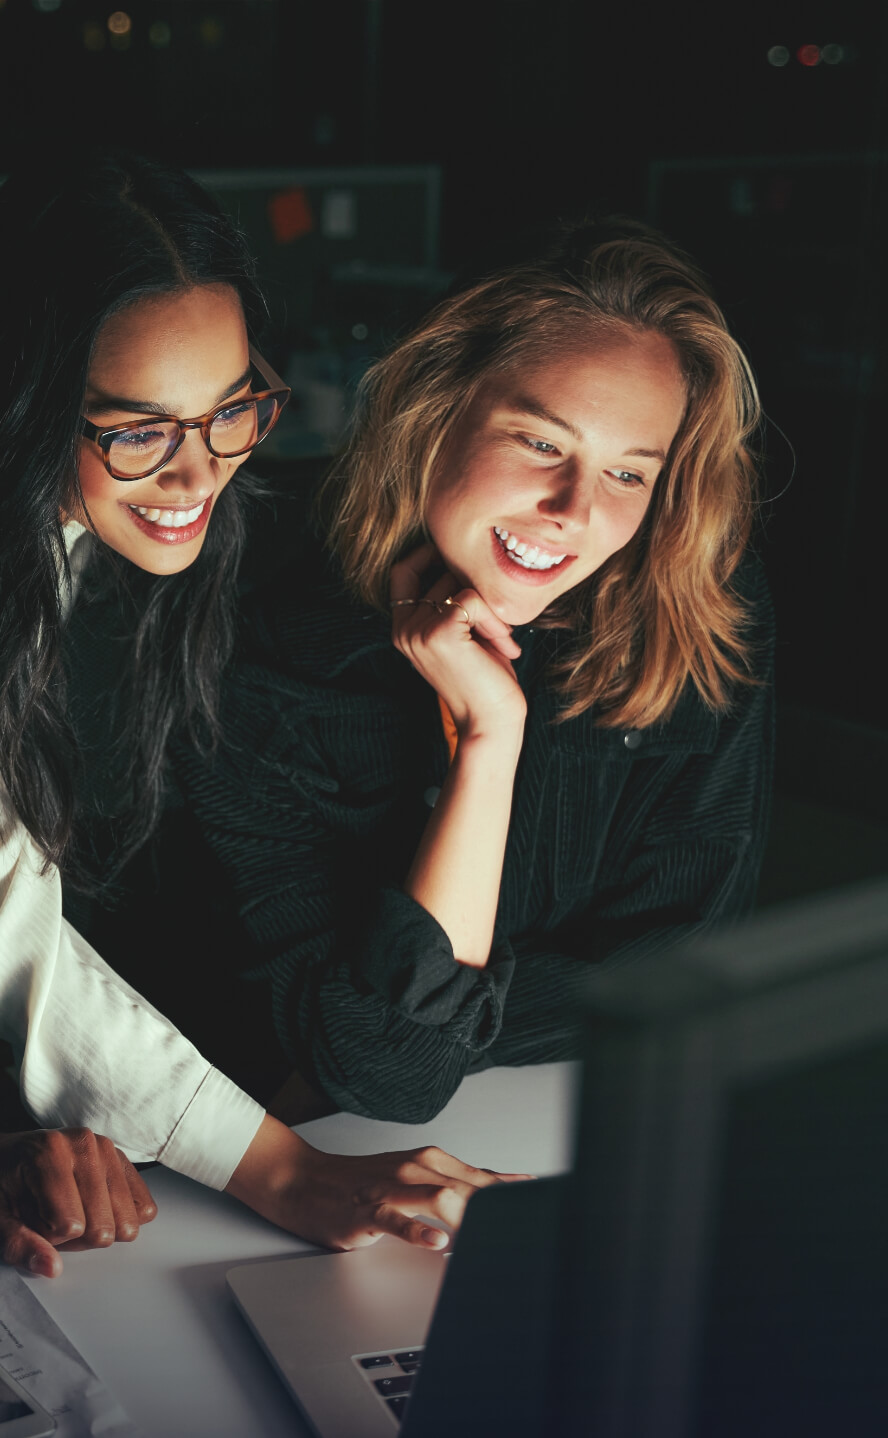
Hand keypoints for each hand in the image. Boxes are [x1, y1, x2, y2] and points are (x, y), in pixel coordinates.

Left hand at [0, 1128, 157, 1276]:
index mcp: (50, 1154)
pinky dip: (121, 1217)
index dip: (49, 1236)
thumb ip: (20, 1245)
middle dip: (76, 1235)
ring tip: (72, 1208)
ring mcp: (108, 1149)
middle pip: (102, 1227)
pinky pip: (144, 1207)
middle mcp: (85, 1145)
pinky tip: (95, 1206)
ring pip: (126, 1222)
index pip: (71, 1226)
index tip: (35, 1219)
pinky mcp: (123, 1159)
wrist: (13, 1154)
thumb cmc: (5, 1183)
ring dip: (97, 1226)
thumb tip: (51, 1267)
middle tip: (52, 1215)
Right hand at [226, 1115, 529, 1249]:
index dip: (515, 1192)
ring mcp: (392, 1187)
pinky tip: (437, 1243)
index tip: (547, 1203)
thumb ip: (450, 1190)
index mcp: (431, 1162)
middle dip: (502, 1209)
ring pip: (440, 1199)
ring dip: (470, 1219)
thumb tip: (489, 1203)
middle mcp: (416, 1168)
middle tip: (531, 1228)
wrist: (303, 1180)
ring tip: (494, 1237)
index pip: (483, 1178)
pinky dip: (419, 1231)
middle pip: (471, 1189)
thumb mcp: (409, 1179)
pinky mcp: (368, 1208)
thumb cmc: (359, 1183)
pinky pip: (397, 1220)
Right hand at [390, 543, 526, 741]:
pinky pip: (472, 599)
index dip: (428, 555)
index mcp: (402, 628)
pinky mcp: (438, 632)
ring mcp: (416, 630)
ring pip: (459, 584)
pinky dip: (495, 621)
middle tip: (495, 627)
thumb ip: (452, 602)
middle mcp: (403, 628)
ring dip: (490, 609)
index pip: (402, 570)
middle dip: (476, 592)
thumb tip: (465, 556)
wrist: (490, 722)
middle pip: (440, 573)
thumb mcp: (463, 634)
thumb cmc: (484, 678)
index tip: (463, 560)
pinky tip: (502, 648)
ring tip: (499, 641)